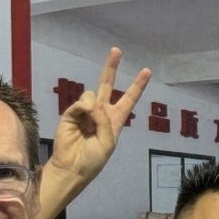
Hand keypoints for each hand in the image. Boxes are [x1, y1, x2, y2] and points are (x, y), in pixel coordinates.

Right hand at [50, 47, 149, 186]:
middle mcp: (101, 112)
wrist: (72, 168)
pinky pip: (81, 102)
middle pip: (107, 85)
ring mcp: (86, 111)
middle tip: (116, 50)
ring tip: (90, 126)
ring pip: (92, 94)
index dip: (138, 86)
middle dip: (111, 67)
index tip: (147, 71)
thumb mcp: (108, 144)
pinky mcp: (71, 114)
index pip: (128, 99)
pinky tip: (84, 116)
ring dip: (94, 106)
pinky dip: (83, 107)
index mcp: (115, 120)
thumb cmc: (93, 160)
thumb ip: (105, 122)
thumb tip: (94, 103)